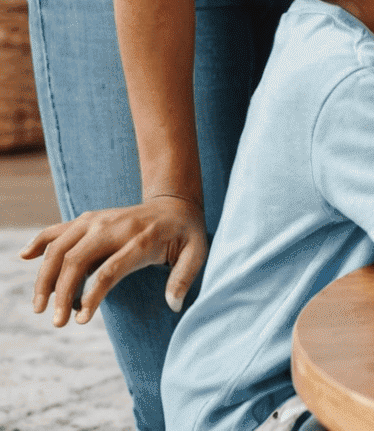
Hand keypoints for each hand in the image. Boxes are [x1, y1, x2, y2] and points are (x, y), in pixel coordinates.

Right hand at [21, 195, 207, 325]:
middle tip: (56, 323)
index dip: (93, 295)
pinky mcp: (88, 220)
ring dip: (46, 276)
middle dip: (62, 291)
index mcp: (143, 238)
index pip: (111, 268)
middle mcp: (116, 227)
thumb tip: (174, 304)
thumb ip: (184, 277)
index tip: (81, 320)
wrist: (175, 201)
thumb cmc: (185, 233)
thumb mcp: (197, 251)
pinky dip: (40, 240)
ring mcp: (99, 220)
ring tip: (39, 307)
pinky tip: (24, 256)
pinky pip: (59, 228)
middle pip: (78, 258)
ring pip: (62, 245)